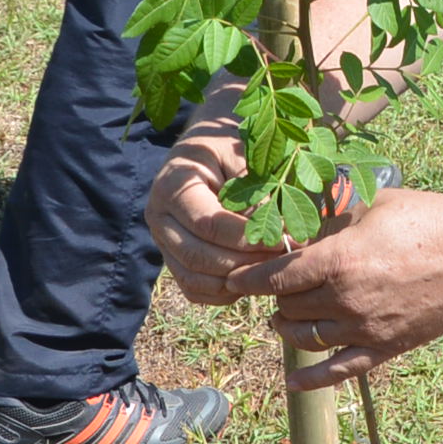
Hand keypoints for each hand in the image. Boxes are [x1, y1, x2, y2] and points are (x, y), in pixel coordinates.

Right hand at [146, 123, 273, 305]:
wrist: (207, 151)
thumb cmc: (229, 149)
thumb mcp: (243, 158)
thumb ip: (257, 194)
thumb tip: (280, 236)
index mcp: (173, 185)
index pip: (208, 224)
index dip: (247, 238)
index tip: (284, 240)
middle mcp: (158, 217)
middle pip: (198, 256)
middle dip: (244, 263)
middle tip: (282, 261)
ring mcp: (162, 242)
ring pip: (193, 278)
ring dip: (235, 282)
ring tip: (270, 271)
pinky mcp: (172, 259)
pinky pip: (193, 289)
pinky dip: (222, 294)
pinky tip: (251, 280)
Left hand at [228, 186, 442, 386]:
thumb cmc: (429, 220)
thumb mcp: (374, 205)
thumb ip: (331, 217)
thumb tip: (296, 221)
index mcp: (339, 260)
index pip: (276, 276)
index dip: (249, 278)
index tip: (233, 277)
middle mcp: (346, 299)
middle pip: (287, 307)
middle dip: (274, 298)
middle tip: (270, 289)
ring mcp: (366, 328)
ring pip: (306, 338)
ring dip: (287, 328)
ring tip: (283, 318)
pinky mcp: (386, 348)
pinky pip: (339, 371)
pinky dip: (311, 380)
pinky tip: (291, 383)